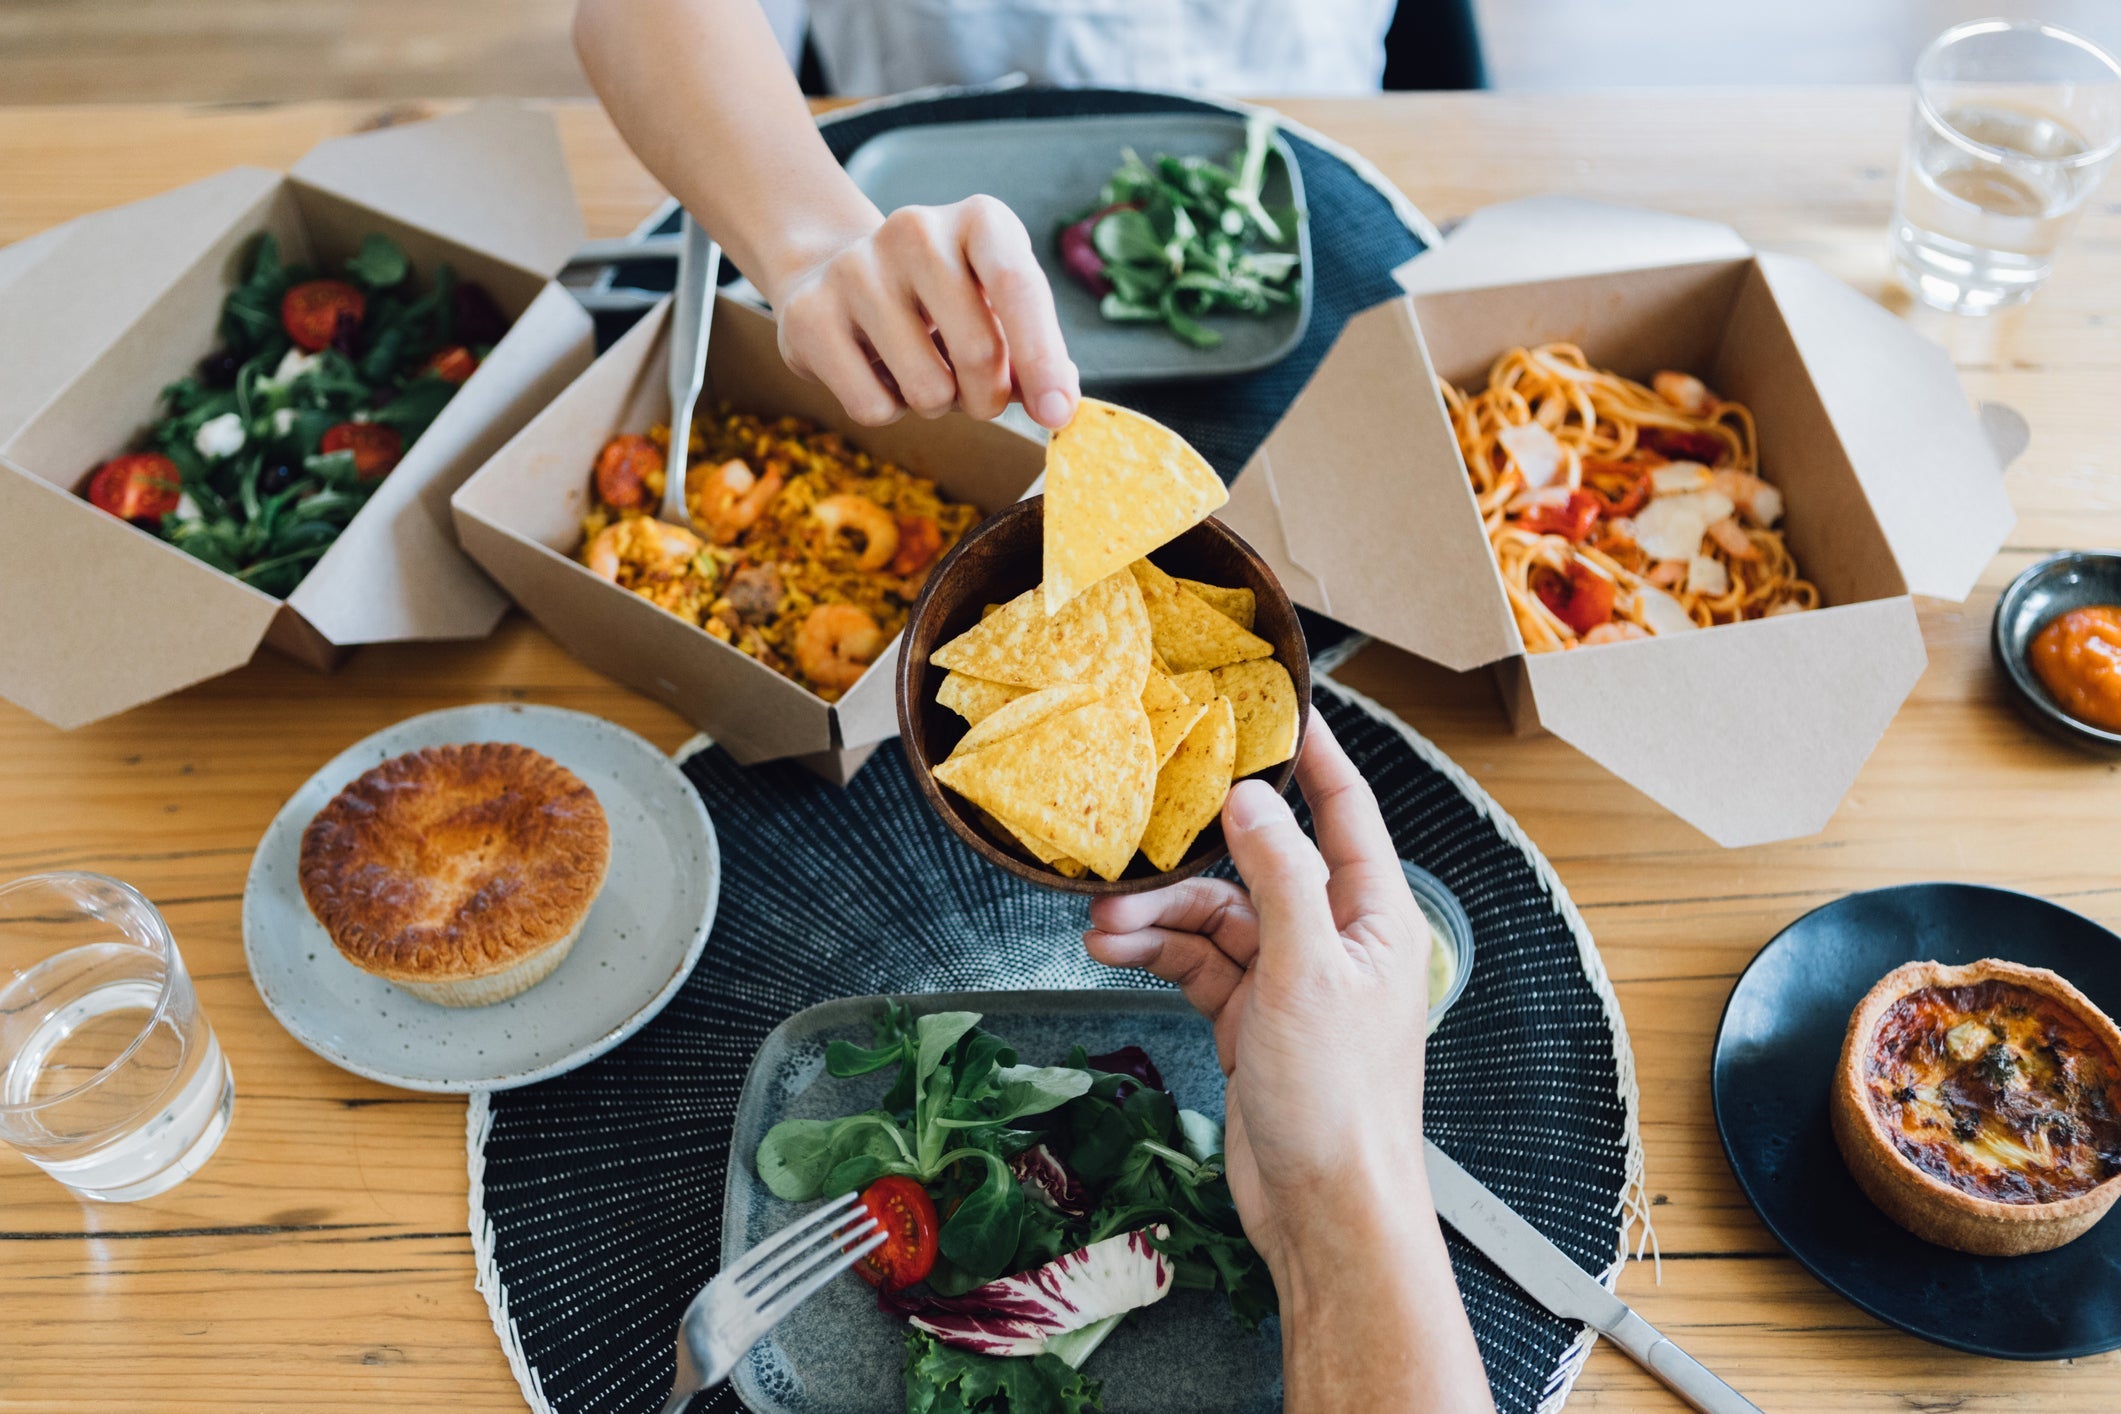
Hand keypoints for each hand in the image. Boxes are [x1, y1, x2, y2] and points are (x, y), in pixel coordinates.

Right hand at [762, 197, 1080, 431]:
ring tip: (921, 368)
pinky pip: (873, 407)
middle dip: (988, 398)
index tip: (1057, 414)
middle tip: (976, 392)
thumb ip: (1036, 354)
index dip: (1042, 358)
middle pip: (978, 352)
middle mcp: (916, 230)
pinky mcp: (809, 315)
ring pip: (927, 390)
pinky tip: (877, 370)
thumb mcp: (998, 308)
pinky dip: (888, 409)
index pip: (1018, 284)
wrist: (835, 272)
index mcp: (980, 220)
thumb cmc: (942, 301)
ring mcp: (855, 269)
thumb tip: (1059, 404)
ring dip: (936, 404)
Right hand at [1083, 712, 1430, 1273]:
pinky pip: (1199, 965)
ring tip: (1102, 926)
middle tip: (1134, 843)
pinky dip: (1158, 955)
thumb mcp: (1305, 973)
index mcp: (1374, 920)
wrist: (1325, 1210)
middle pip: (1258, 868)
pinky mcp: (1252, 1022)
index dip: (1313, 757)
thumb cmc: (1339, 1103)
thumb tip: (1253, 797)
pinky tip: (1115, 951)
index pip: (1346, 813)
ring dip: (1160, 917)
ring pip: (1217, 920)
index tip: (1277, 708)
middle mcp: (1335, 943)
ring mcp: (1291, 984)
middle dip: (1191, 860)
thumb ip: (1279, 877)